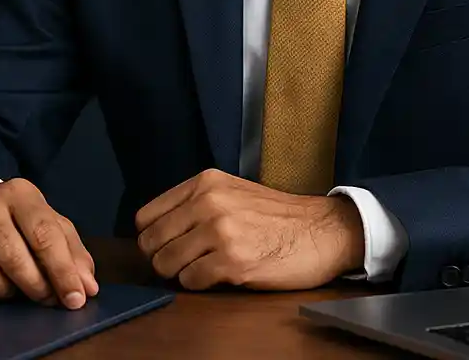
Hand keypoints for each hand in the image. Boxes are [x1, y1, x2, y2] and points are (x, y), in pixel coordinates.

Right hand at [0, 176, 98, 308]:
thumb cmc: (17, 222)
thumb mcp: (50, 225)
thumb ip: (73, 254)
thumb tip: (87, 287)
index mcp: (19, 193)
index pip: (44, 234)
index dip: (62, 271)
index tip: (74, 298)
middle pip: (13, 256)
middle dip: (35, 286)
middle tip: (45, 298)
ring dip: (2, 290)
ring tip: (12, 287)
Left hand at [134, 169, 363, 290]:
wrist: (322, 231)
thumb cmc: (277, 216)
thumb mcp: (232, 192)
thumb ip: (195, 204)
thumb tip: (156, 231)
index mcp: (204, 183)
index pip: (146, 216)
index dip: (152, 237)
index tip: (165, 246)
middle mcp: (208, 203)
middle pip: (151, 242)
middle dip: (162, 258)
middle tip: (182, 264)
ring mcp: (220, 232)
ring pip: (166, 263)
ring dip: (180, 273)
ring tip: (203, 269)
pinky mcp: (233, 262)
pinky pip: (191, 281)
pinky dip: (199, 284)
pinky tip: (220, 276)